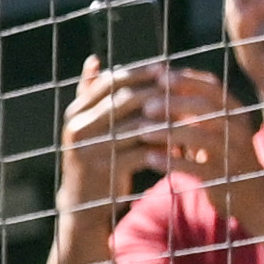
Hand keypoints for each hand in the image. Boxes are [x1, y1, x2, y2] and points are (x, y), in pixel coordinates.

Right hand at [58, 57, 213, 210]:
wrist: (82, 203)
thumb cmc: (93, 156)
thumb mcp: (87, 125)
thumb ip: (90, 94)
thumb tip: (94, 60)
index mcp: (75, 113)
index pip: (111, 82)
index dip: (140, 73)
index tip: (166, 68)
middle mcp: (78, 128)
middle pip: (125, 100)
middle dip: (157, 92)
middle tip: (183, 89)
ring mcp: (91, 150)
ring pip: (137, 126)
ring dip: (165, 120)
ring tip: (187, 116)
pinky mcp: (107, 170)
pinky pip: (142, 152)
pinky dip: (162, 148)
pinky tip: (178, 146)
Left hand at [149, 64, 257, 193]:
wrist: (252, 192)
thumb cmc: (221, 151)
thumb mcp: (212, 124)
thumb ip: (191, 104)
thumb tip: (159, 74)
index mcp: (235, 110)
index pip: (212, 87)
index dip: (186, 80)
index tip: (159, 77)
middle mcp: (238, 128)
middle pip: (207, 108)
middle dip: (175, 104)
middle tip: (146, 106)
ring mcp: (233, 153)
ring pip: (201, 137)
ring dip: (169, 132)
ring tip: (142, 131)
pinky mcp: (224, 177)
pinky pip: (196, 168)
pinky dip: (171, 162)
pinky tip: (149, 158)